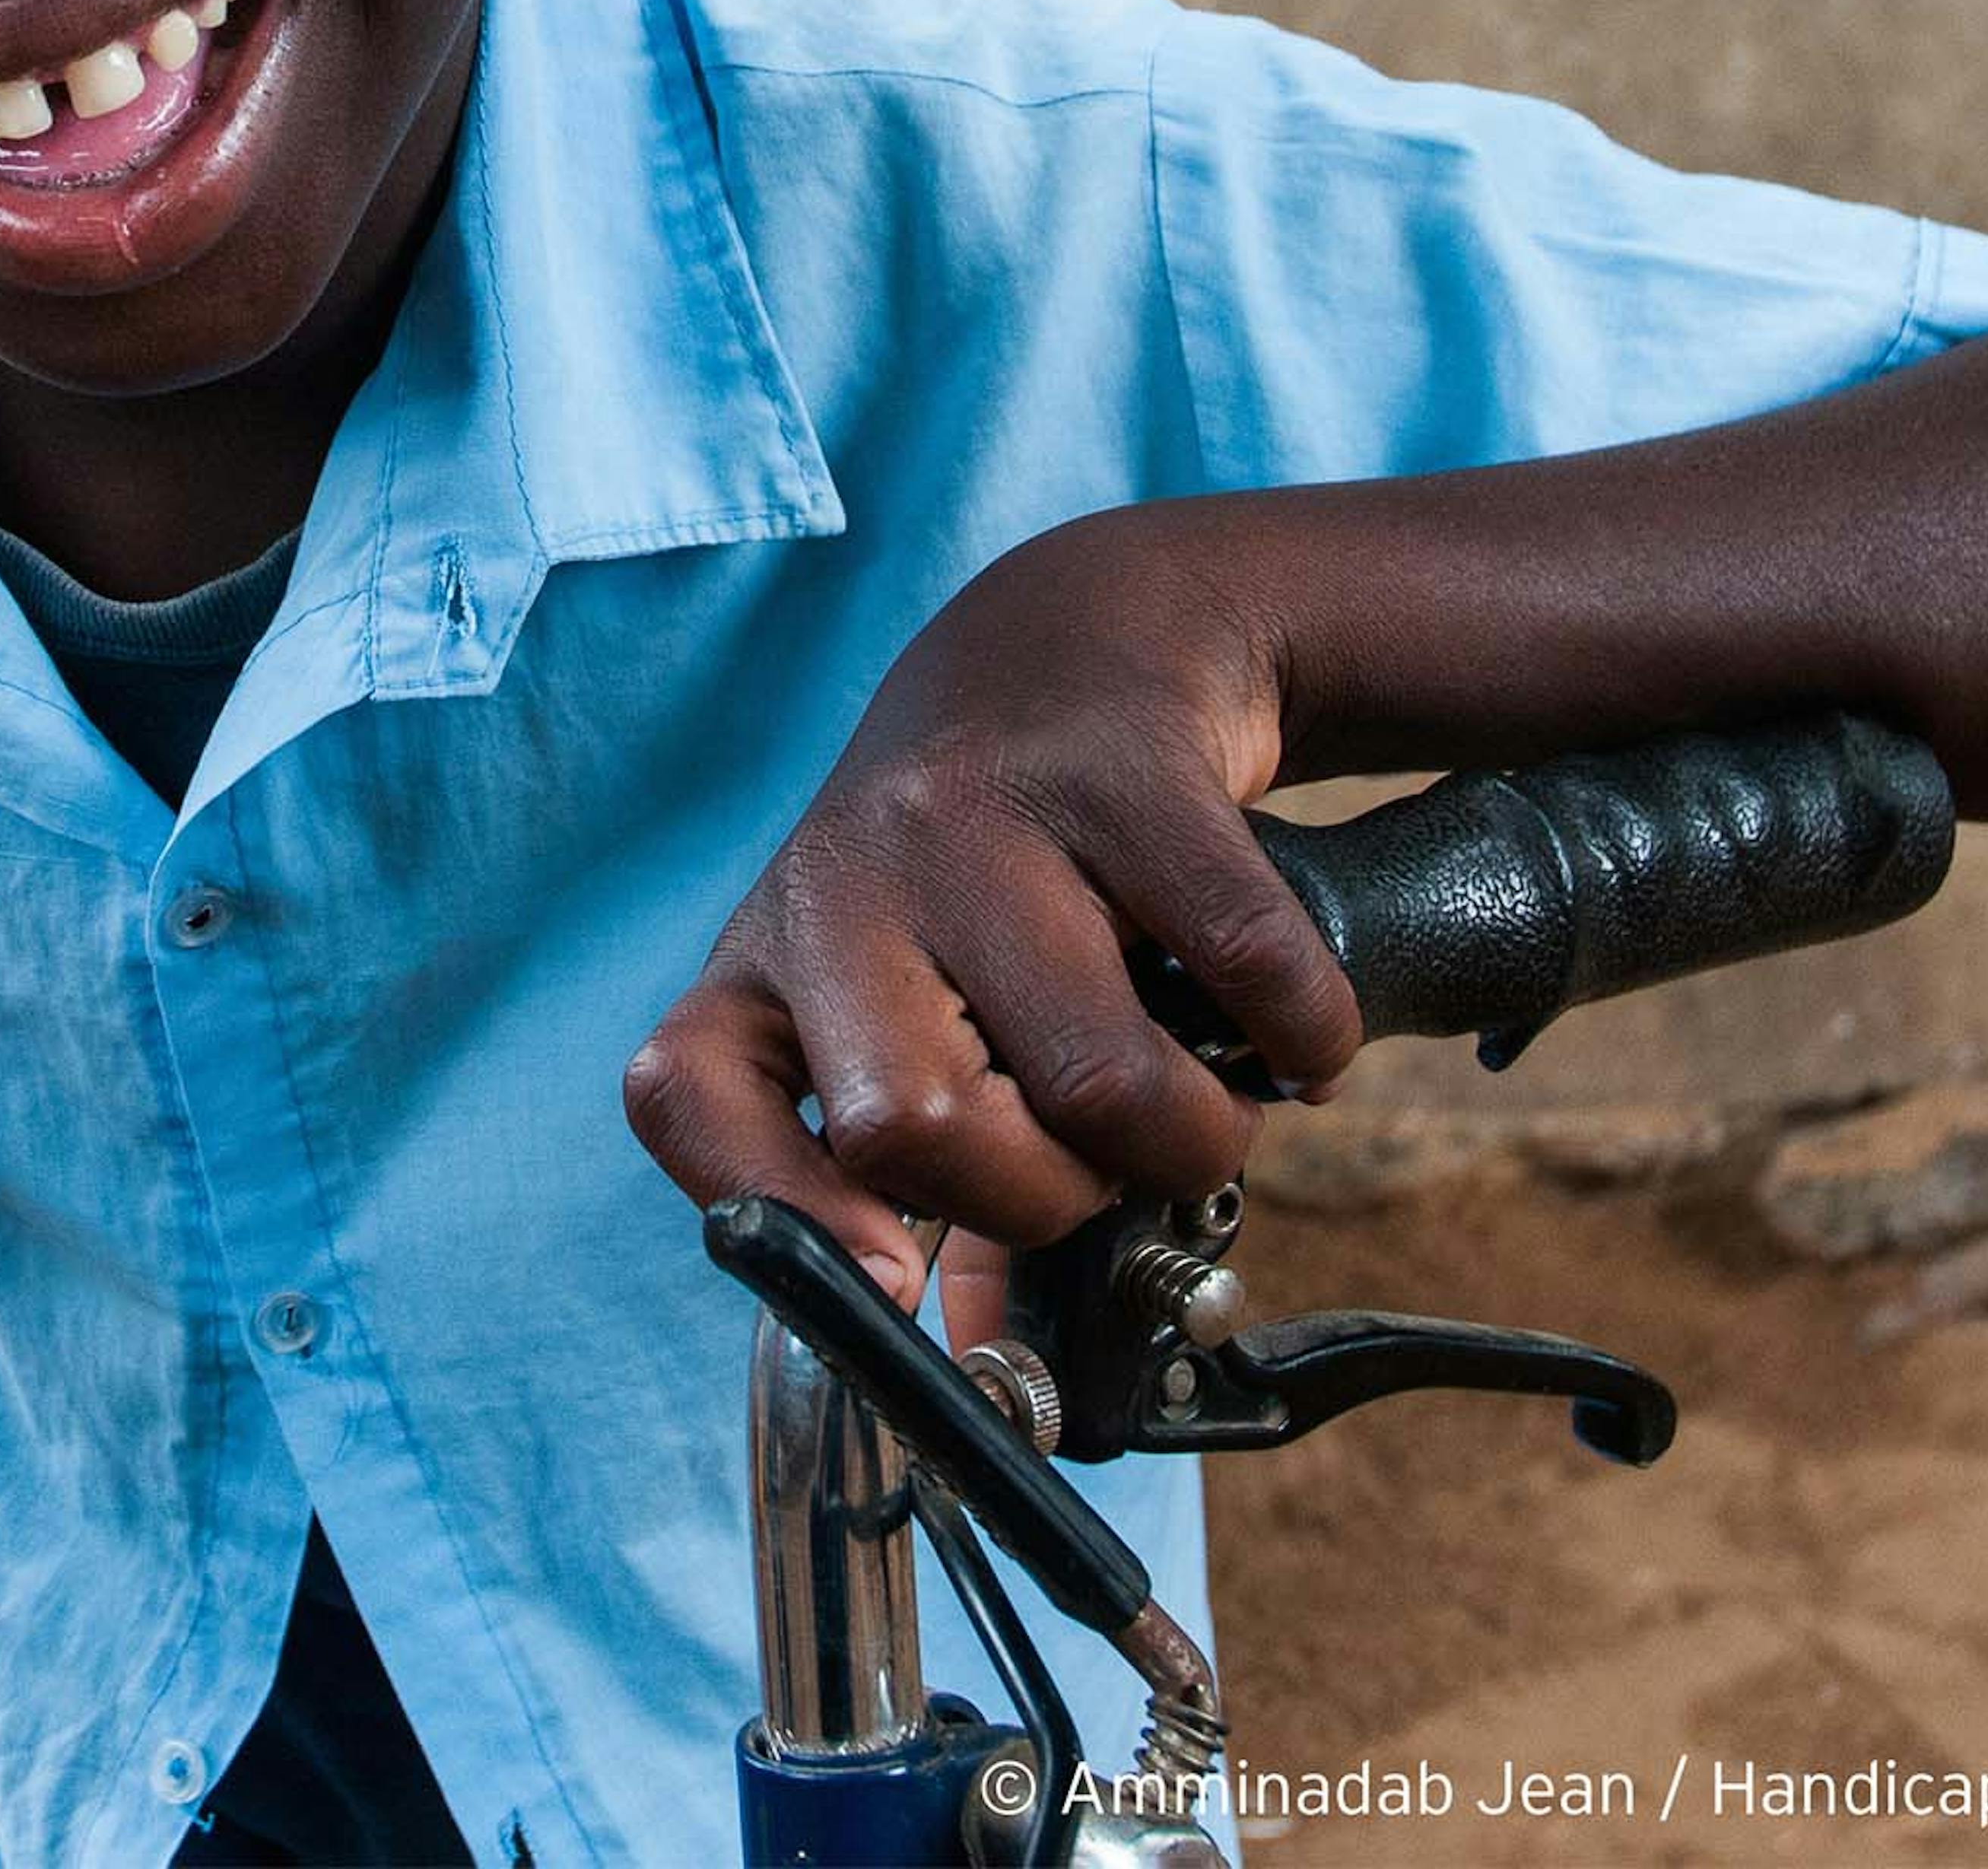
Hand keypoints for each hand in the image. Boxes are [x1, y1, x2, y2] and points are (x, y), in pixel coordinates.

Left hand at [623, 505, 1362, 1301]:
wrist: (1089, 627)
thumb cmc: (994, 858)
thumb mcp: (912, 990)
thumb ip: (933, 1172)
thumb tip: (986, 1361)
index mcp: (774, 953)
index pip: (686, 1094)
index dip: (776, 1210)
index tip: (890, 1273)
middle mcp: (847, 878)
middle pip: (913, 1131)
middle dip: (1040, 1196)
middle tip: (1095, 1159)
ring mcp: (975, 814)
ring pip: (1089, 1083)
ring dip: (1188, 1138)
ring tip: (1201, 1101)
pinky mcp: (1119, 770)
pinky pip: (1242, 975)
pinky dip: (1301, 1041)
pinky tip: (1292, 1034)